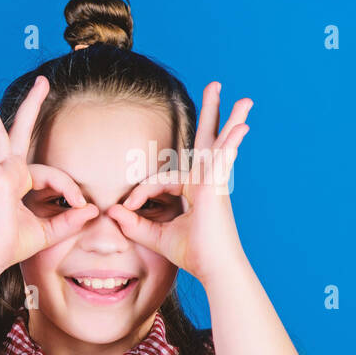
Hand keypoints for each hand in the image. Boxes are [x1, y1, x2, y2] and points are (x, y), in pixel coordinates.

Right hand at [0, 76, 98, 273]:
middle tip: (42, 81)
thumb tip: (93, 211)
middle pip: (18, 133)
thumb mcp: (48, 232)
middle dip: (31, 106)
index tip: (82, 205)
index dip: (71, 187)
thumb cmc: (10, 246)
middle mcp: (7, 173)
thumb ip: (69, 221)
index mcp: (19, 181)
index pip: (52, 173)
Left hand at [106, 81, 250, 285]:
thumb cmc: (192, 253)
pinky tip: (242, 128)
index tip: (128, 208)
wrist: (213, 268)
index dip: (140, 192)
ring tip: (243, 99)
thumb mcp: (155, 236)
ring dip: (229, 119)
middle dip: (210, 114)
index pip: (160, 178)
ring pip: (217, 144)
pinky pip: (222, 161)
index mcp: (193, 190)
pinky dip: (230, 144)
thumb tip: (113, 210)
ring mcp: (214, 183)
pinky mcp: (218, 189)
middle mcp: (206, 181)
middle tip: (216, 86)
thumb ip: (133, 223)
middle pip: (205, 141)